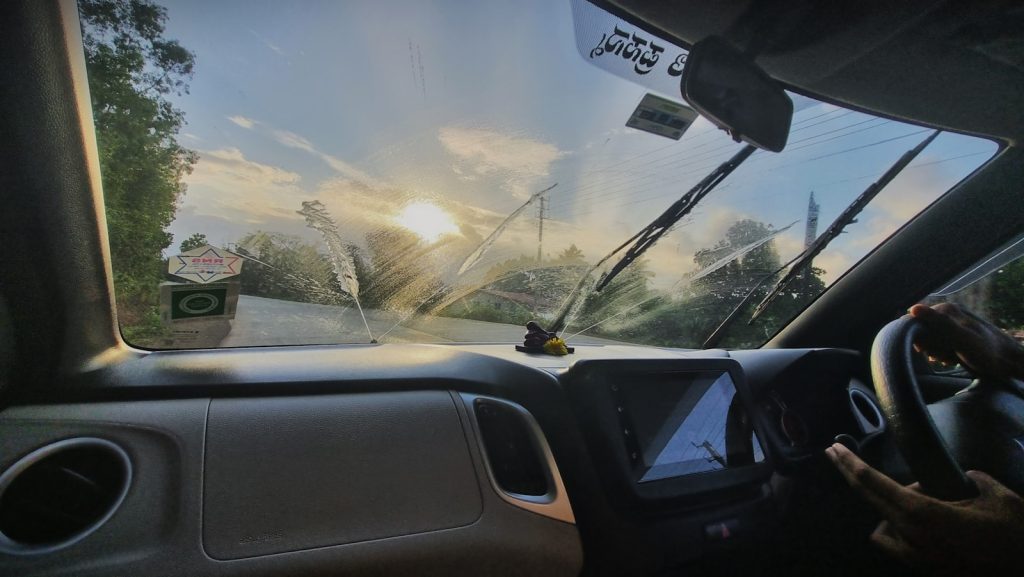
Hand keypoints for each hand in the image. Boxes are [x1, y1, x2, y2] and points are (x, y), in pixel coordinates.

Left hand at [826, 442, 1023, 575]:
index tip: (833, 448)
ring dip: (889, 511)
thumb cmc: (1016, 535)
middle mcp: (912, 538)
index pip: (873, 484)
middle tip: (837, 454)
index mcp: (923, 515)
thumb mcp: (995, 495)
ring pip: (882, 528)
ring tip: (922, 501)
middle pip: (869, 501)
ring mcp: (917, 560)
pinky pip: (898, 547)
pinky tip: (923, 524)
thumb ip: (967, 479)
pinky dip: (900, 531)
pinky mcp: (926, 573)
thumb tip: (954, 479)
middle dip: (851, 475)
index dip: (850, 464)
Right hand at [909, 303, 1023, 379]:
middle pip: (923, 331)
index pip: (916, 322)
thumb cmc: (987, 353)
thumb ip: (939, 323)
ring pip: (931, 338)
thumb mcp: (961, 339)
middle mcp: (949, 313)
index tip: (930, 352)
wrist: (1010, 362)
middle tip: (945, 356)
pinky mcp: (958, 334)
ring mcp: (954, 323)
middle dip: (930, 347)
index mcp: (947, 310)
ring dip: (936, 352)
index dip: (920, 340)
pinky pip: (941, 342)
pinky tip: (952, 359)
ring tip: (950, 359)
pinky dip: (943, 353)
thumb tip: (913, 309)